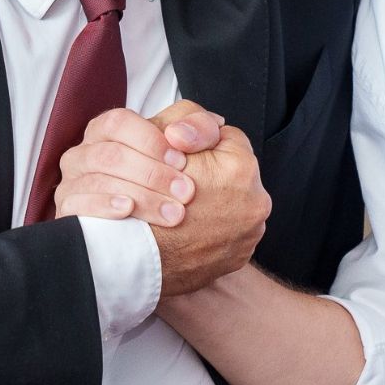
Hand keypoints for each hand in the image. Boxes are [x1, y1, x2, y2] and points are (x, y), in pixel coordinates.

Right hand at [53, 101, 224, 225]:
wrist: (175, 227)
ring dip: (140, 196)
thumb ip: (200, 128)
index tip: (181, 161)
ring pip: (98, 181)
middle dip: (152, 174)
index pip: (119, 123)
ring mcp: (72, 183)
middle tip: (186, 192)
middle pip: (110, 155)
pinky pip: (77, 206)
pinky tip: (129, 211)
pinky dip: (103, 207)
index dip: (150, 140)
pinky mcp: (69, 212)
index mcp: (108, 130)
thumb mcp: (199, 144)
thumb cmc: (180, 176)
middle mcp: (84, 153)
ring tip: (172, 212)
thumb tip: (181, 134)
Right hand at [153, 125, 270, 296]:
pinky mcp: (235, 260)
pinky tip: (184, 230)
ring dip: (209, 203)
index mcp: (241, 167)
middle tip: (179, 183)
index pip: (225, 137)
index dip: (197, 144)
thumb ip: (189, 120)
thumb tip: (214, 122)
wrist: (129, 264)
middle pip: (231, 172)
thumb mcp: (159, 138)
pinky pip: (224, 235)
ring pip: (229, 204)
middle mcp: (254, 203)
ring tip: (180, 208)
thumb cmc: (140, 197)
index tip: (179, 157)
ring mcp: (247, 236)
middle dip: (207, 174)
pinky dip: (207, 231)